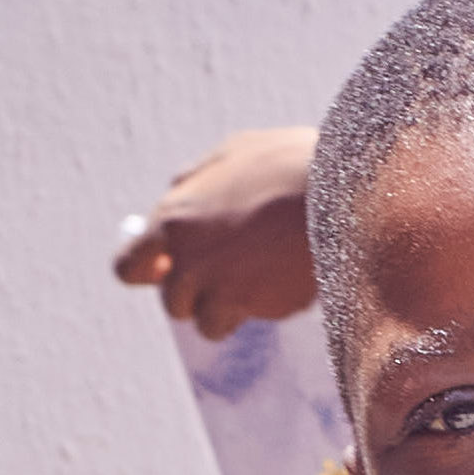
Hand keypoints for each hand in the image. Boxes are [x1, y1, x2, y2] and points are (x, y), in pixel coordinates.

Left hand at [113, 123, 317, 338]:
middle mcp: (186, 261)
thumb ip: (198, 178)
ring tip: (264, 273)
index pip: (128, 267)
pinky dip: (261, 309)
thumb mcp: (237, 154)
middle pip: (173, 300)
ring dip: (229, 307)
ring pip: (206, 321)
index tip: (164, 270)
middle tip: (235, 267)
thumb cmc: (292, 164)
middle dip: (198, 291)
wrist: (345, 193)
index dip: (147, 272)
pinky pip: (246, 321)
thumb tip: (174, 190)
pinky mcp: (251, 309)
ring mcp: (216, 290)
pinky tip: (286, 278)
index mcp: (172, 219)